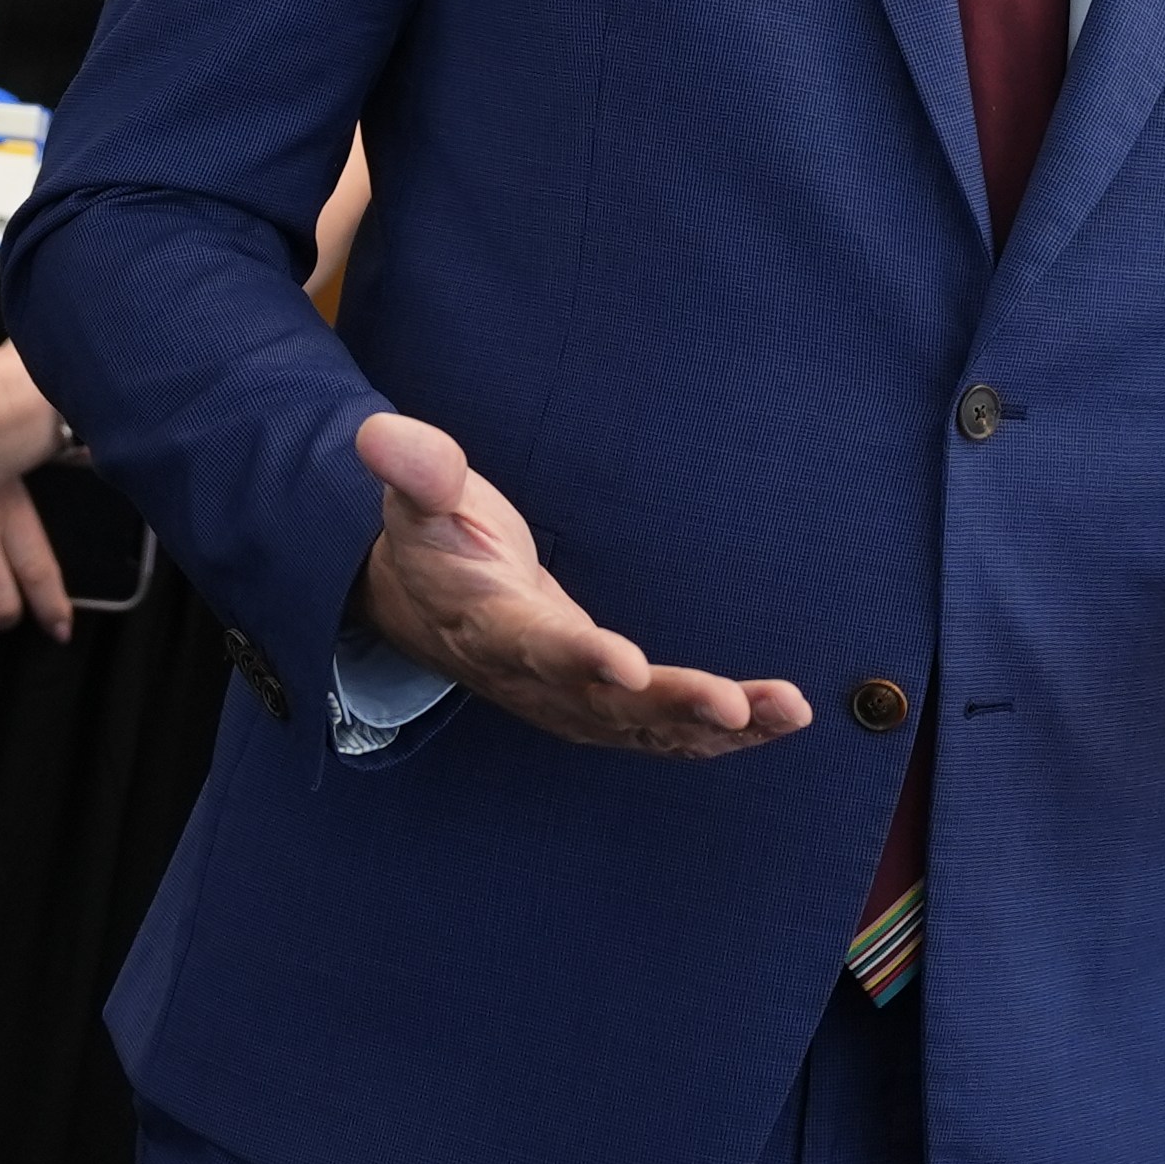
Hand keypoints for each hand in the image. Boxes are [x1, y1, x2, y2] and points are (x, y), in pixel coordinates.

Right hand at [352, 412, 812, 757]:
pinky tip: (780, 719)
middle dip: (669, 706)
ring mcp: (573, 705)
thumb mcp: (422, 500)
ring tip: (784, 711)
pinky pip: (667, 731)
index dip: (578, 659)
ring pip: (647, 728)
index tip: (624, 663)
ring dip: (719, 727)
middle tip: (729, 705)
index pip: (535, 647)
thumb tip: (379, 432)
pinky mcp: (605, 711)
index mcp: (489, 626)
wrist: (430, 607)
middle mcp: (535, 680)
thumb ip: (419, 472)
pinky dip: (726, 732)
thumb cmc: (439, 542)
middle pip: (605, 705)